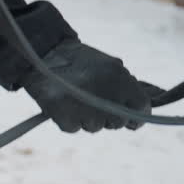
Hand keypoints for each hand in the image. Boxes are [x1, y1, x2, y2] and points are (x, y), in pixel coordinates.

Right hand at [20, 38, 152, 132]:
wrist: (42, 55)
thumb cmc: (79, 61)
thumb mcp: (109, 66)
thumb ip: (127, 86)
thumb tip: (137, 109)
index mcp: (121, 80)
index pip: (141, 107)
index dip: (137, 115)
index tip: (132, 121)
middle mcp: (107, 98)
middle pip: (118, 122)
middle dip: (110, 117)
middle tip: (96, 104)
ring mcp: (86, 111)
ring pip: (95, 127)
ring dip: (87, 118)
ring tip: (75, 99)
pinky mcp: (66, 120)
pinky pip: (74, 128)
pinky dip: (69, 119)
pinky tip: (64, 104)